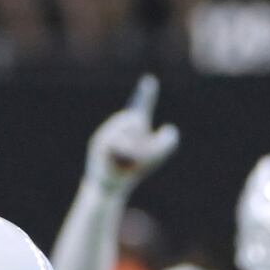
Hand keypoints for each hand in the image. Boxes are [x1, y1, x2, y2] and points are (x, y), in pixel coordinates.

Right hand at [85, 75, 179, 194]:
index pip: (140, 108)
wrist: (109, 189)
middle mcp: (117, 126)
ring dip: (133, 149)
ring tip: (126, 161)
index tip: (150, 80)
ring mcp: (106, 133)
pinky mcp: (99, 143)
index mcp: (130, 127)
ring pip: (128, 131)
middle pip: (136, 120)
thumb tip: (170, 129)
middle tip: (135, 158)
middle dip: (141, 140)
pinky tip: (120, 161)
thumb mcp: (151, 158)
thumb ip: (164, 144)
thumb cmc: (129, 172)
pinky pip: (119, 142)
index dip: (146, 96)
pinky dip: (124, 152)